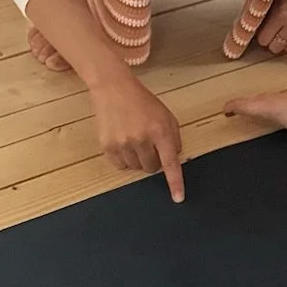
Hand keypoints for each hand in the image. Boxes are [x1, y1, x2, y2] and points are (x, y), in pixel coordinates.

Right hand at [90, 71, 185, 201]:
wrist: (113, 88)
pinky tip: (122, 141)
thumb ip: (174, 138)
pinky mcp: (107, 146)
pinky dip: (124, 158)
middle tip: (147, 142)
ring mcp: (123, 144)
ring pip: (136, 168)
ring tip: (133, 138)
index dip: (175, 183)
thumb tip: (173, 159)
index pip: (170, 163)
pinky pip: (120, 165)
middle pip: (152, 168)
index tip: (178, 198)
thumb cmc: (142, 101)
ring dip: (138, 158)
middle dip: (153, 159)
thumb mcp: (166, 115)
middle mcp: (141, 139)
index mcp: (160, 131)